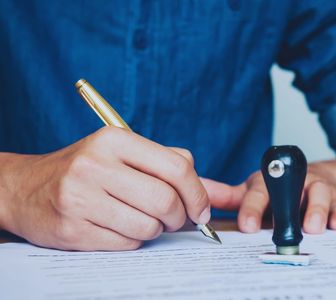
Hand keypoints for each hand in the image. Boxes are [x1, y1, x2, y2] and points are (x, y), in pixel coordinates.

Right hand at [0, 127, 209, 250]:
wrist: (26, 189)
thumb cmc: (88, 169)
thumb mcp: (124, 153)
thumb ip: (169, 165)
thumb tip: (212, 193)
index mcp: (115, 139)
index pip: (177, 167)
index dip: (198, 194)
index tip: (202, 210)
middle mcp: (95, 165)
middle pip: (165, 200)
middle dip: (180, 217)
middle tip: (176, 220)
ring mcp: (80, 198)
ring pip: (148, 227)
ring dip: (156, 230)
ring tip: (144, 221)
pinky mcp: (72, 229)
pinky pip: (126, 244)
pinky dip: (133, 241)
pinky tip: (120, 228)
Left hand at [203, 163, 335, 233]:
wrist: (321, 176)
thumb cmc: (281, 188)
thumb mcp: (254, 189)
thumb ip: (229, 195)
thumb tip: (198, 192)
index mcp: (270, 181)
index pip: (259, 193)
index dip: (253, 210)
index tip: (247, 226)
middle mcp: (295, 181)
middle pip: (292, 191)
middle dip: (287, 208)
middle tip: (282, 227)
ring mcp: (318, 188)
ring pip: (320, 195)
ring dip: (316, 211)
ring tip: (313, 228)